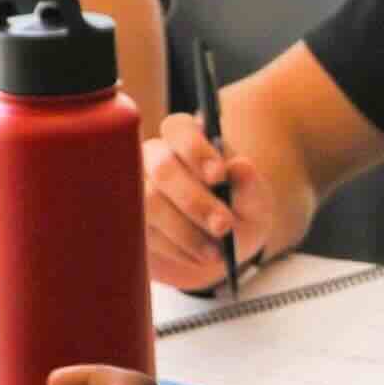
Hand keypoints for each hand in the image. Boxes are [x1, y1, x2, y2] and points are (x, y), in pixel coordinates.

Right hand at [142, 114, 303, 285]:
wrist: (220, 252)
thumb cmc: (237, 216)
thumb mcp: (254, 204)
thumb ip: (250, 186)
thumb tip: (241, 166)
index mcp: (186, 141)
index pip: (179, 128)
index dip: (195, 149)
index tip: (219, 175)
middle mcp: (155, 159)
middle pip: (162, 168)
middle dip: (195, 200)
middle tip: (223, 225)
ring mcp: (136, 191)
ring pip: (149, 203)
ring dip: (185, 231)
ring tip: (215, 252)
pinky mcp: (129, 223)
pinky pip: (144, 233)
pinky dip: (174, 249)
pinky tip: (196, 256)